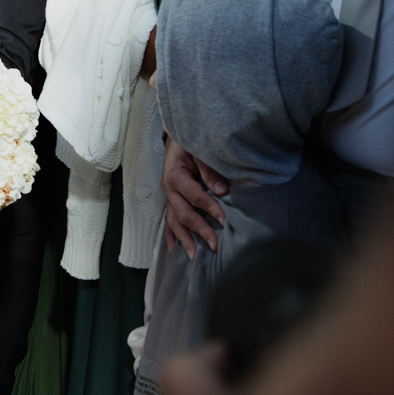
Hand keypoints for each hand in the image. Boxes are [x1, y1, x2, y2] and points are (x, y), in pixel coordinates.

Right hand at [163, 135, 228, 259]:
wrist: (178, 137)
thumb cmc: (190, 142)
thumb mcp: (199, 149)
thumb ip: (209, 169)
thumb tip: (221, 191)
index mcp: (175, 175)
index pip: (194, 196)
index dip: (210, 208)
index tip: (225, 221)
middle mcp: (168, 189)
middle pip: (183, 214)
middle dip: (199, 230)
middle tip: (214, 245)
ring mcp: (168, 197)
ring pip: (174, 222)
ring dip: (184, 239)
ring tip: (193, 257)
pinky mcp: (170, 201)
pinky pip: (168, 221)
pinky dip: (171, 236)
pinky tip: (174, 249)